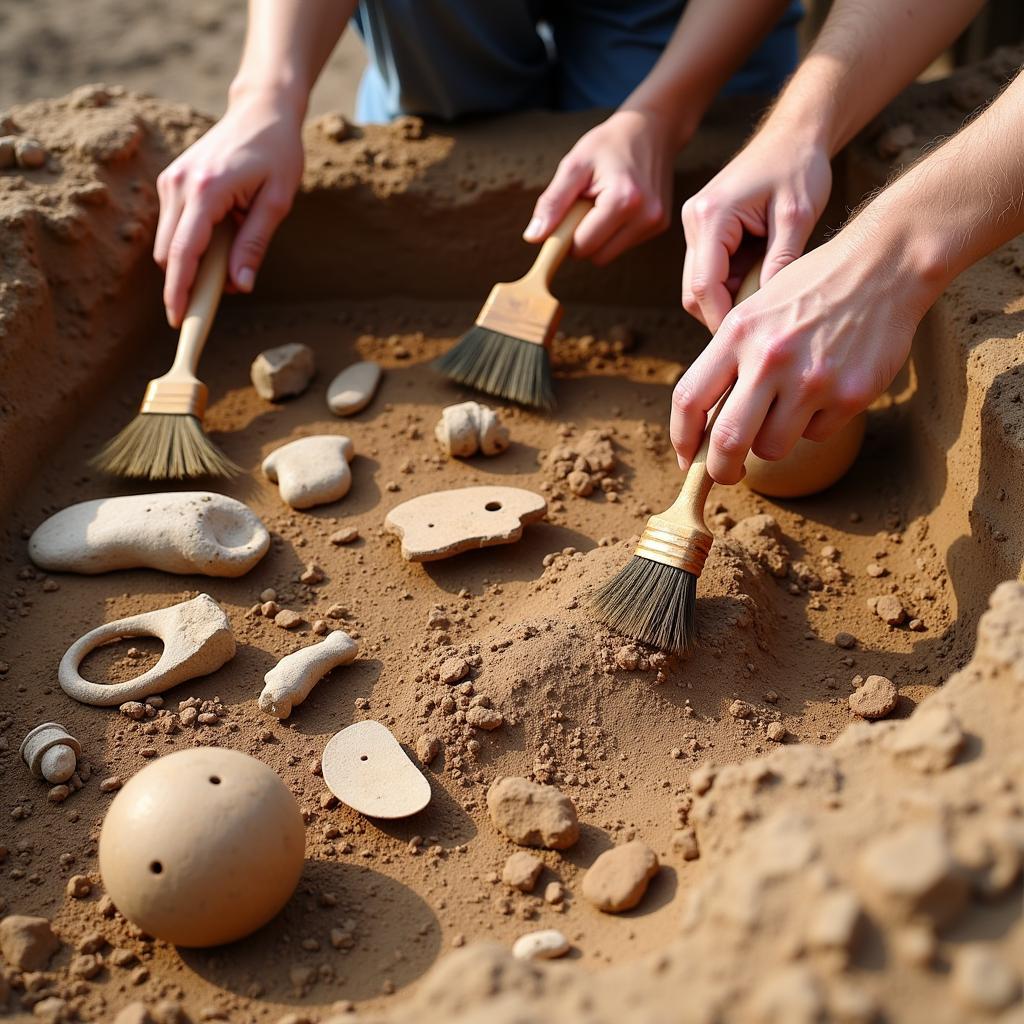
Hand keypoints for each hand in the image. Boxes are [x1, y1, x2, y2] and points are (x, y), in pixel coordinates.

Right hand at [154, 90, 303, 326]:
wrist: (261, 110)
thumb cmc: (277, 154)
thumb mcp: (276, 203)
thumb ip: (254, 245)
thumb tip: (240, 286)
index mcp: (205, 190)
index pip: (183, 253)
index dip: (179, 291)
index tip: (178, 321)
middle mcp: (179, 184)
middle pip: (168, 254)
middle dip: (189, 283)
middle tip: (225, 292)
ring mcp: (171, 180)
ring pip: (168, 243)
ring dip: (193, 263)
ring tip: (232, 257)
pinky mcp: (172, 181)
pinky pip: (173, 227)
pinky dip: (192, 244)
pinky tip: (222, 239)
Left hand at [523, 109, 674, 265]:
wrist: (651, 128)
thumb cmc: (608, 144)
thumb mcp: (574, 165)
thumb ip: (553, 202)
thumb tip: (533, 237)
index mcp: (624, 200)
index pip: (582, 247)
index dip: (566, 235)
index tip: (565, 214)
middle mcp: (646, 217)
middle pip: (597, 257)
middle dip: (583, 238)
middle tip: (585, 205)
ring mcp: (656, 224)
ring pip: (609, 255)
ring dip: (598, 236)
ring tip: (602, 202)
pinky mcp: (660, 226)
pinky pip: (623, 245)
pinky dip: (613, 232)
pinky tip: (617, 206)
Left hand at [670, 222, 933, 484]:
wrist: (883, 266)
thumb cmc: (811, 289)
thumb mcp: (756, 311)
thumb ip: (729, 360)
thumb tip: (704, 423)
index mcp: (738, 333)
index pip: (689, 398)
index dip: (681, 437)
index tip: (684, 457)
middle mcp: (770, 357)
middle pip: (727, 441)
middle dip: (721, 469)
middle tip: (725, 473)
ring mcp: (811, 379)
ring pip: (771, 447)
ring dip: (771, 443)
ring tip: (785, 412)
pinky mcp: (848, 395)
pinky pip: (815, 435)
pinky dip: (812, 426)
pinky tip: (824, 392)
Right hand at [681, 123, 832, 331]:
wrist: (793, 135)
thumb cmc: (799, 167)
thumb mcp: (797, 216)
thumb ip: (780, 262)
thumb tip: (765, 311)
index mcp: (711, 216)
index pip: (704, 286)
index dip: (722, 320)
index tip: (750, 338)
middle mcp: (693, 222)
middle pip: (694, 292)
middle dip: (723, 313)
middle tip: (761, 323)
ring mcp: (695, 227)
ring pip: (699, 286)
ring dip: (728, 299)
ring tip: (765, 297)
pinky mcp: (703, 231)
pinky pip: (710, 272)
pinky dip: (732, 285)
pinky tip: (760, 279)